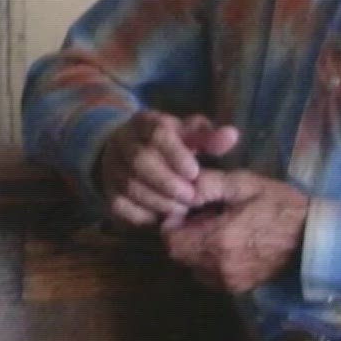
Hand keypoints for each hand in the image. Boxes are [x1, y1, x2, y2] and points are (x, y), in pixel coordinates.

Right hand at [96, 110, 240, 226]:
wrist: (127, 153)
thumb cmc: (168, 144)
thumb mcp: (188, 135)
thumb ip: (209, 137)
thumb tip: (232, 135)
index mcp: (145, 122)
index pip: (157, 133)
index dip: (175, 154)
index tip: (194, 172)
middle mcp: (123, 142)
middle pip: (140, 161)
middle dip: (168, 183)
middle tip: (192, 198)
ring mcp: (112, 167)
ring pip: (130, 186)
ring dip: (159, 201)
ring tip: (181, 210)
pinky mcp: (108, 191)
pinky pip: (120, 206)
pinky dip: (142, 215)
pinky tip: (161, 218)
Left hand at [160, 170, 309, 293]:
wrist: (314, 237)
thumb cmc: (280, 205)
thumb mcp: (244, 184)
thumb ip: (208, 184)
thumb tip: (182, 186)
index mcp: (218, 241)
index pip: (171, 241)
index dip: (172, 224)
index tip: (185, 209)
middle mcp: (219, 268)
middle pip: (180, 256)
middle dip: (183, 235)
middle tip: (202, 216)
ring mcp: (229, 282)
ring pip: (193, 267)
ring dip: (195, 250)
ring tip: (216, 229)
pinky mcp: (239, 288)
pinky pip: (210, 276)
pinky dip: (209, 262)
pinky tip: (228, 244)